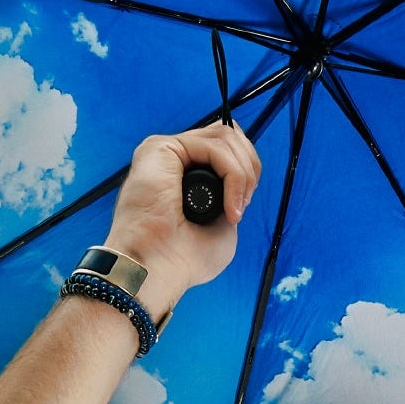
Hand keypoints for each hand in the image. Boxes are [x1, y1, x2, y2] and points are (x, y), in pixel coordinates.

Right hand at [103, 121, 262, 316]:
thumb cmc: (183, 259)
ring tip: (235, 208)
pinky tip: (228, 206)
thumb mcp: (221, 226)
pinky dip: (232, 175)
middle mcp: (175, 160)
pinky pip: (213, 147)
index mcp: (185, 175)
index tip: (242, 205)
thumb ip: (230, 198)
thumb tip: (242, 181)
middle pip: (227, 134)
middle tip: (242, 204)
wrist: (156, 269)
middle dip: (249, 166)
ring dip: (242, 173)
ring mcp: (167, 151)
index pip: (225, 147)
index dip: (246, 169)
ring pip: (224, 136)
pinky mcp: (160, 148)